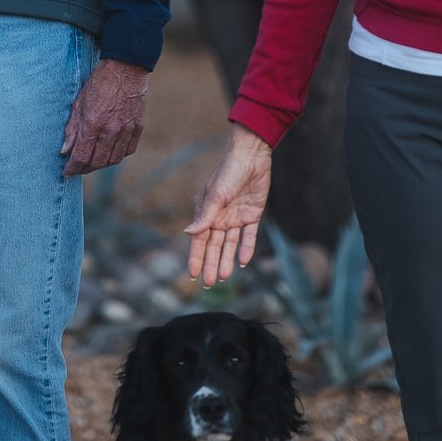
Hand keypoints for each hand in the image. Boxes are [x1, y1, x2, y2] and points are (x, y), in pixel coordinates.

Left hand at [61, 58, 148, 176]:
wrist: (125, 68)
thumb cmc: (98, 83)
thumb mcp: (78, 103)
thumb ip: (72, 129)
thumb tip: (65, 151)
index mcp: (92, 124)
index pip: (81, 157)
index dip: (72, 168)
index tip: (66, 172)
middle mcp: (110, 130)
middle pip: (97, 162)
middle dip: (85, 169)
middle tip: (78, 169)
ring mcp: (126, 129)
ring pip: (113, 159)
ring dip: (101, 164)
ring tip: (93, 162)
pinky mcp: (138, 127)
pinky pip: (128, 150)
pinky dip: (118, 155)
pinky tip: (110, 153)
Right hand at [185, 126, 272, 286]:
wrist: (252, 156)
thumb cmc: (228, 172)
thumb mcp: (215, 195)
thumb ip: (205, 216)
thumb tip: (188, 233)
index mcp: (206, 212)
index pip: (200, 240)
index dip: (196, 257)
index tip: (192, 275)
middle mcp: (220, 217)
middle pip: (215, 246)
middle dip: (211, 264)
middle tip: (209, 284)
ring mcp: (236, 216)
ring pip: (230, 244)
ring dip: (227, 259)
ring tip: (224, 277)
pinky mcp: (252, 214)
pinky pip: (249, 235)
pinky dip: (246, 248)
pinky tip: (243, 261)